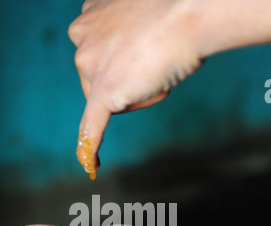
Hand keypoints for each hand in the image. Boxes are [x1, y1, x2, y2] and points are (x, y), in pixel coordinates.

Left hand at [68, 0, 204, 177]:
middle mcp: (80, 36)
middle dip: (126, 80)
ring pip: (106, 97)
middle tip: (156, 63)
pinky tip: (91, 165)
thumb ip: (126, 36)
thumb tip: (135, 59)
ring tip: (159, 72)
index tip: (143, 50)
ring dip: (134, 95)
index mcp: (88, 16)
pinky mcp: (103, 92)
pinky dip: (91, 147)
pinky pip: (92, 126)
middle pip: (98, 78)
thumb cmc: (175, 9)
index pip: (98, 54)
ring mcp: (89, 65)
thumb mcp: (140, 17)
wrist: (190, 12)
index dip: (123, 60)